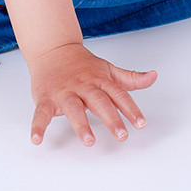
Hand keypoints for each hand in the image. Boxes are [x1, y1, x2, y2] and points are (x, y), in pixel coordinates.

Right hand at [27, 42, 156, 145]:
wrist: (53, 49)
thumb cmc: (83, 65)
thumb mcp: (108, 69)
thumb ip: (130, 78)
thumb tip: (153, 77)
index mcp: (99, 80)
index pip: (118, 94)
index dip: (130, 108)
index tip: (140, 123)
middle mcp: (83, 86)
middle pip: (99, 101)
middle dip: (111, 118)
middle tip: (122, 135)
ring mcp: (64, 92)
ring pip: (73, 108)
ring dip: (81, 124)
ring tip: (89, 141)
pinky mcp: (46, 98)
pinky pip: (42, 113)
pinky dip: (38, 125)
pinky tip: (37, 139)